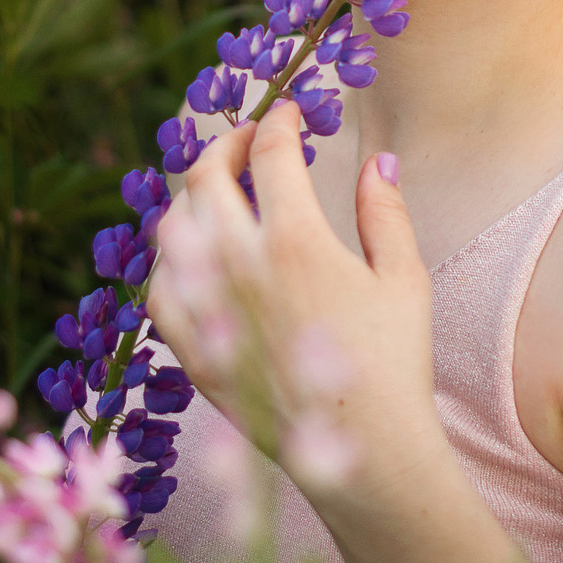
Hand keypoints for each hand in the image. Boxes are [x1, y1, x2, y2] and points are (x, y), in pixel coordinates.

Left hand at [144, 98, 436, 502]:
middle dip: (226, 145)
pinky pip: (158, 290)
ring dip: (193, 197)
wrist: (365, 450)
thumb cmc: (394, 362)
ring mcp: (208, 309)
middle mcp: (239, 265)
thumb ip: (384, 212)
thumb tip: (376, 160)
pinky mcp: (192, 351)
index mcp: (295, 239)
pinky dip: (168, 261)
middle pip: (206, 177)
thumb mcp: (404, 278)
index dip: (278, 120)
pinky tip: (191, 257)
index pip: (270, 152)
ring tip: (219, 193)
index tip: (288, 113)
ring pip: (172, 227)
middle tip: (248, 142)